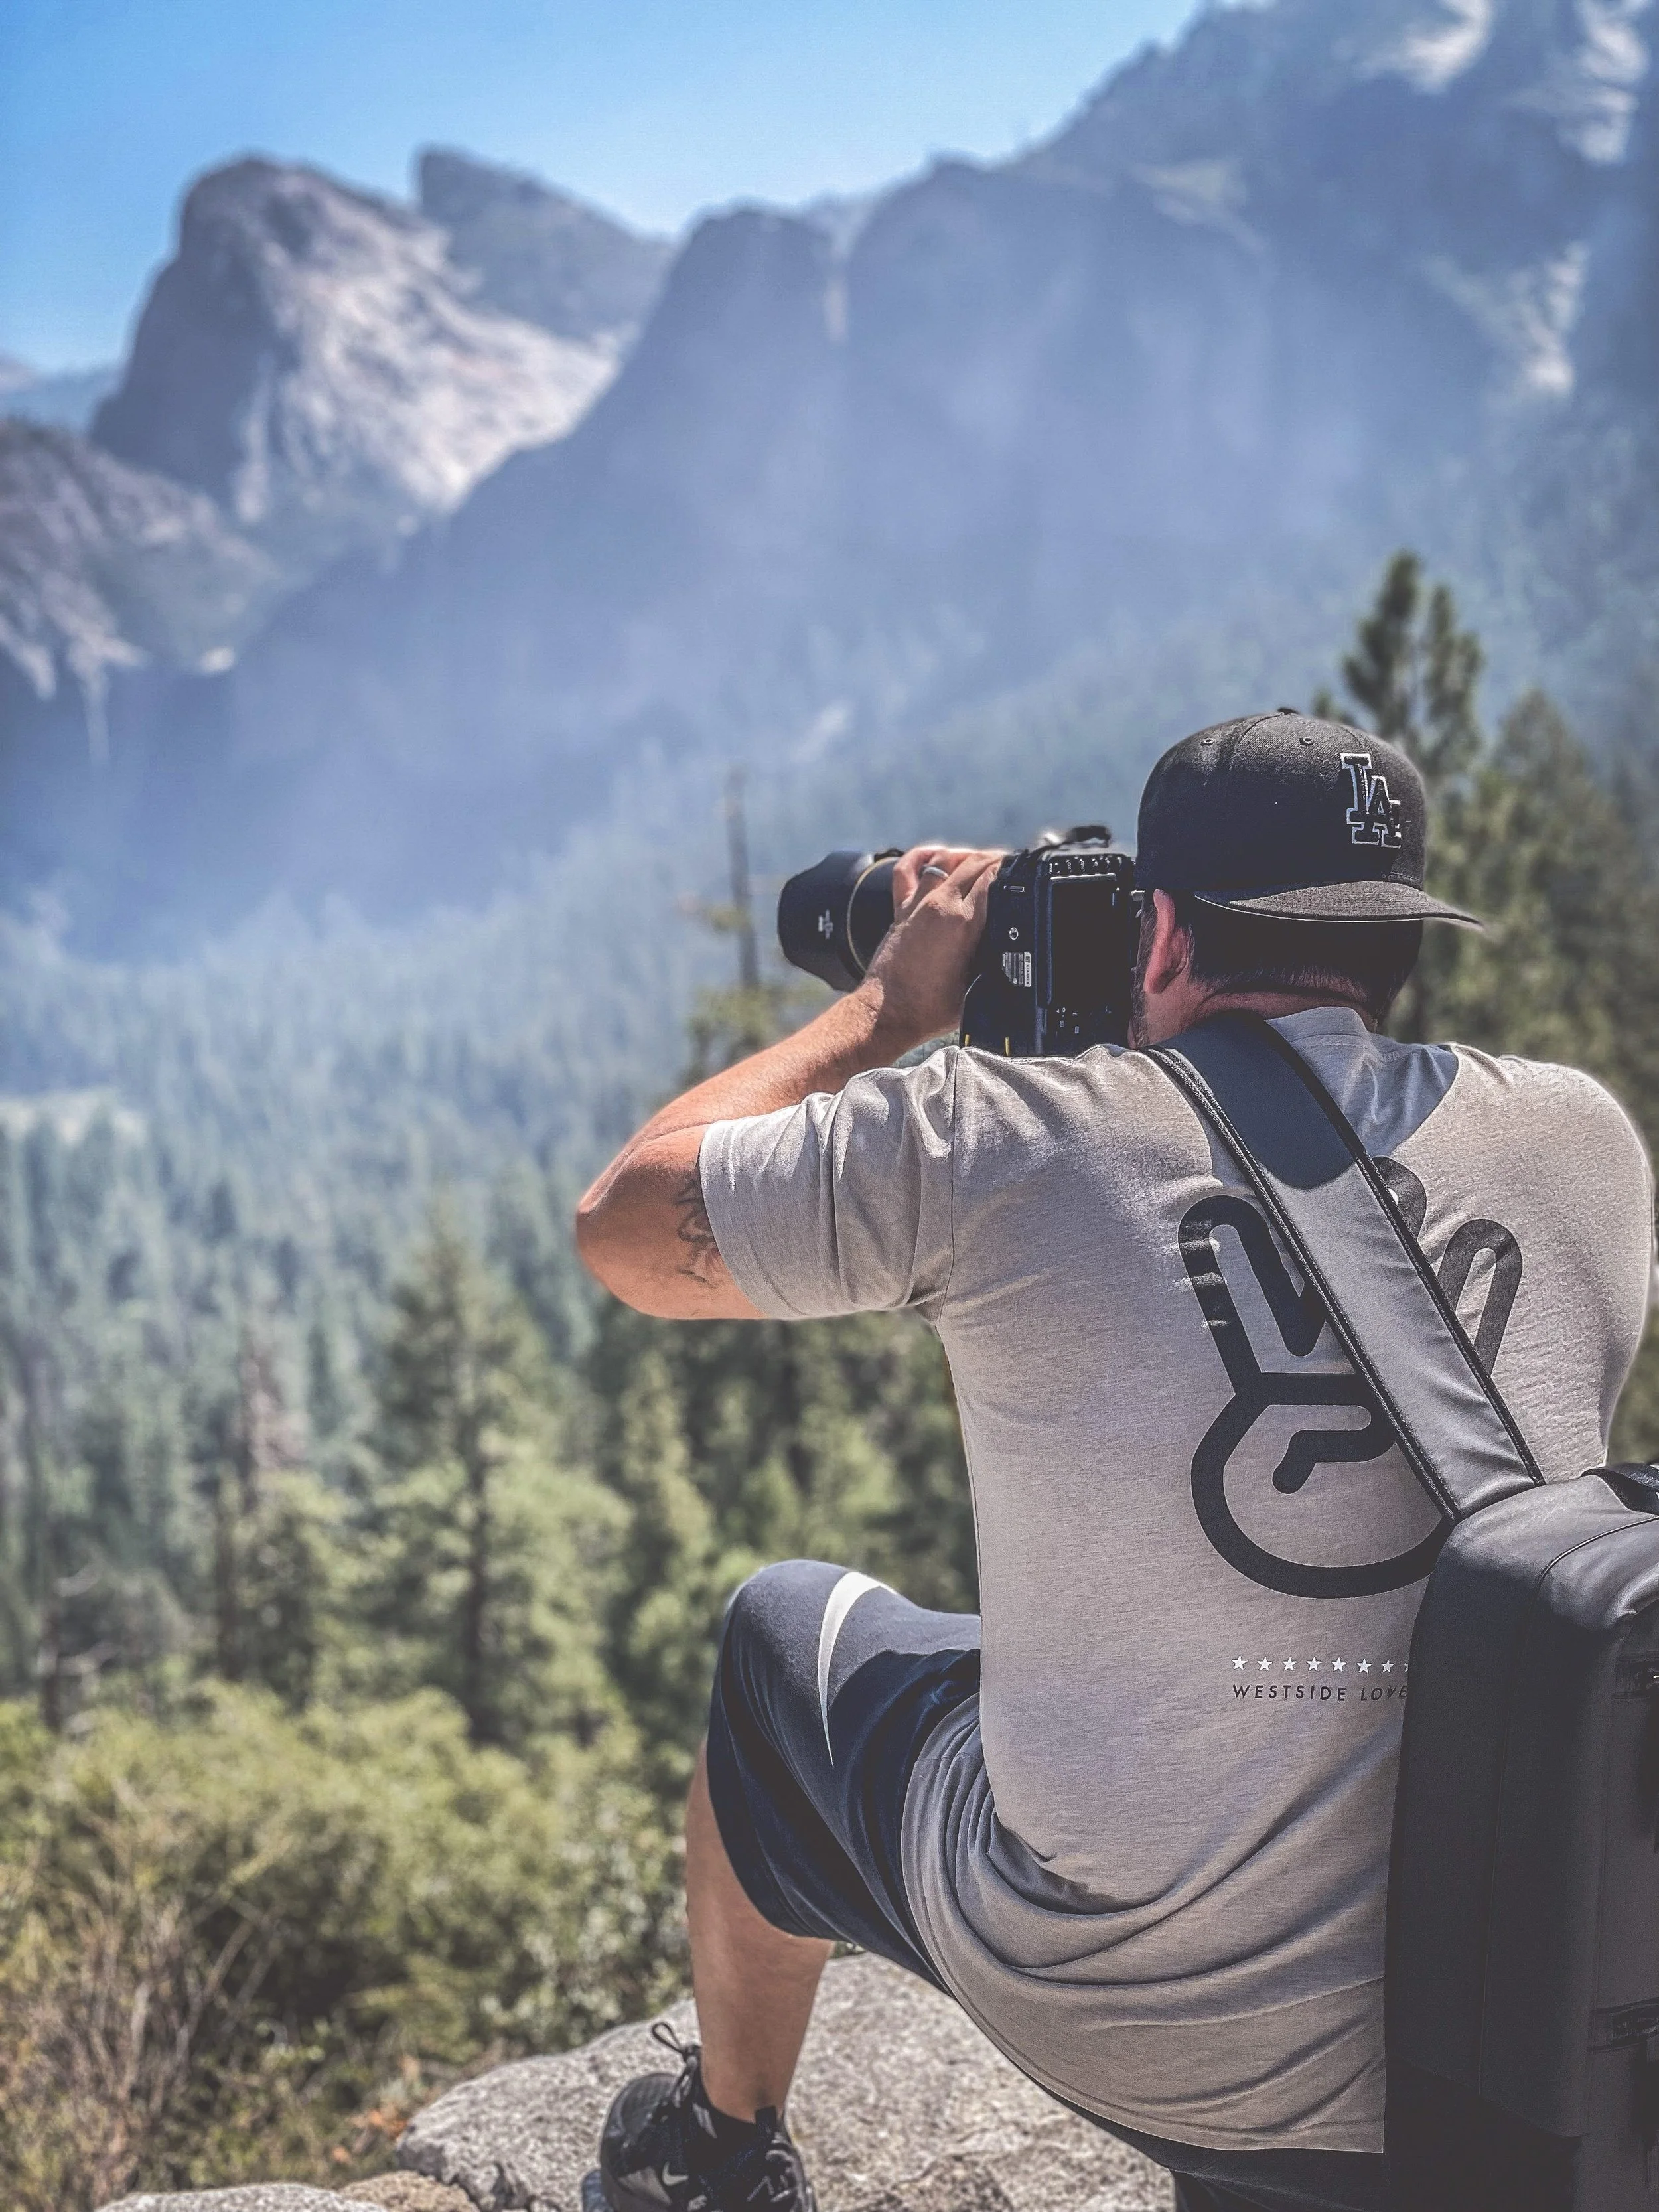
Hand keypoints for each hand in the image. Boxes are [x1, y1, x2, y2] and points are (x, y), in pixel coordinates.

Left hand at [856, 844, 1002, 1052]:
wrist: (887, 1015)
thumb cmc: (931, 1009)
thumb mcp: (979, 987)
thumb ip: (998, 962)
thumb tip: (1016, 950)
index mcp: (963, 922)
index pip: (995, 877)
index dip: (1015, 870)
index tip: (1027, 873)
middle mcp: (939, 905)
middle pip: (974, 863)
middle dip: (998, 860)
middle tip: (1013, 867)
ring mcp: (917, 904)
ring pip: (945, 861)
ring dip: (966, 856)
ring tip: (983, 862)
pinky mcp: (900, 910)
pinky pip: (907, 869)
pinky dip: (923, 857)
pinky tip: (937, 856)